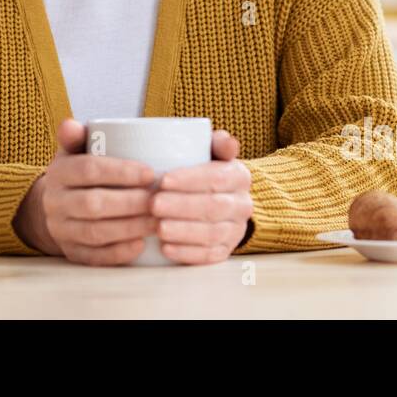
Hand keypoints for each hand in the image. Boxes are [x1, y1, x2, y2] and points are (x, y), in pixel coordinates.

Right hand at [13, 119, 157, 265]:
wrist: (57, 206)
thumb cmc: (79, 172)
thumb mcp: (75, 150)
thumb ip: (77, 135)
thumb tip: (71, 124)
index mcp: (58, 172)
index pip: (88, 170)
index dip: (120, 172)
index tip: (150, 172)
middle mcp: (55, 202)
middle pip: (93, 204)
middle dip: (130, 203)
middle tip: (159, 200)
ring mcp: (61, 230)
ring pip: (95, 232)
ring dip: (129, 228)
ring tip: (158, 222)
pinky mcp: (71, 253)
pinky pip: (94, 257)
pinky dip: (118, 253)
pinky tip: (141, 246)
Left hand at [150, 129, 252, 264]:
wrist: (216, 198)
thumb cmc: (203, 170)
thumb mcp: (211, 151)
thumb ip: (217, 141)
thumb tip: (226, 141)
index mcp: (239, 176)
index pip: (217, 177)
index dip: (190, 180)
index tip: (163, 180)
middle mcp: (243, 204)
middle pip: (213, 207)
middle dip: (181, 206)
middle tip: (153, 204)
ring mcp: (236, 230)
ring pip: (212, 234)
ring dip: (183, 232)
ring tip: (158, 227)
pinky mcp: (226, 251)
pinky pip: (210, 256)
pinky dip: (187, 254)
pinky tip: (166, 249)